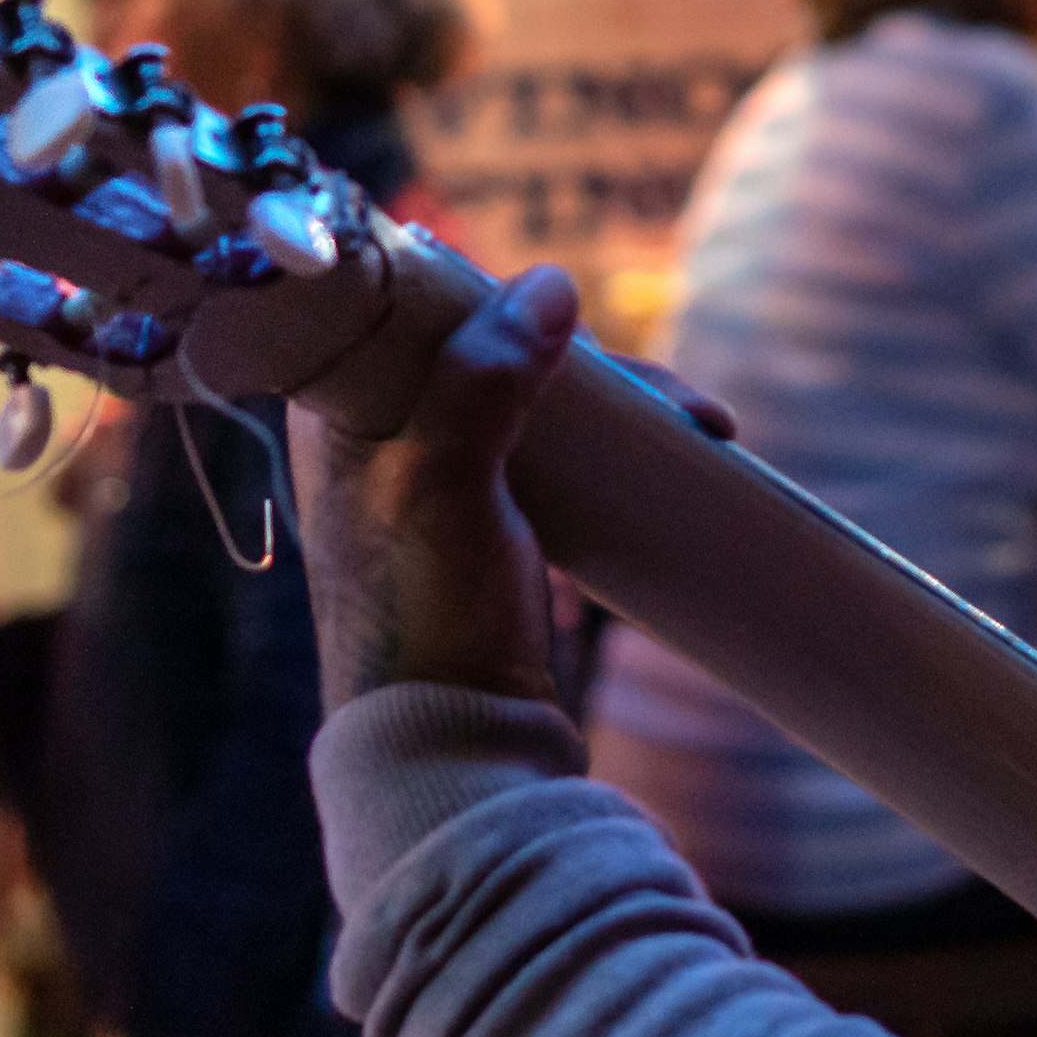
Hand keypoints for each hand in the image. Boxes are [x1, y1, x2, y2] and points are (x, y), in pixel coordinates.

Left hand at [289, 270, 732, 710]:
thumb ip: (482, 380)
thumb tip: (549, 284)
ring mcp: (441, 490)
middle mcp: (381, 445)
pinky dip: (611, 453)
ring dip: (617, 409)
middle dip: (594, 366)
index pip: (413, 313)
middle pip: (494, 356)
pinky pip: (558, 463)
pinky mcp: (491, 534)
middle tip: (674, 402)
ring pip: (537, 408)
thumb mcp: (443, 484)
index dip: (494, 298)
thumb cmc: (427, 622)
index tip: (571, 309)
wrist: (454, 752)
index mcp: (338, 420)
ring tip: (698, 428)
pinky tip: (666, 461)